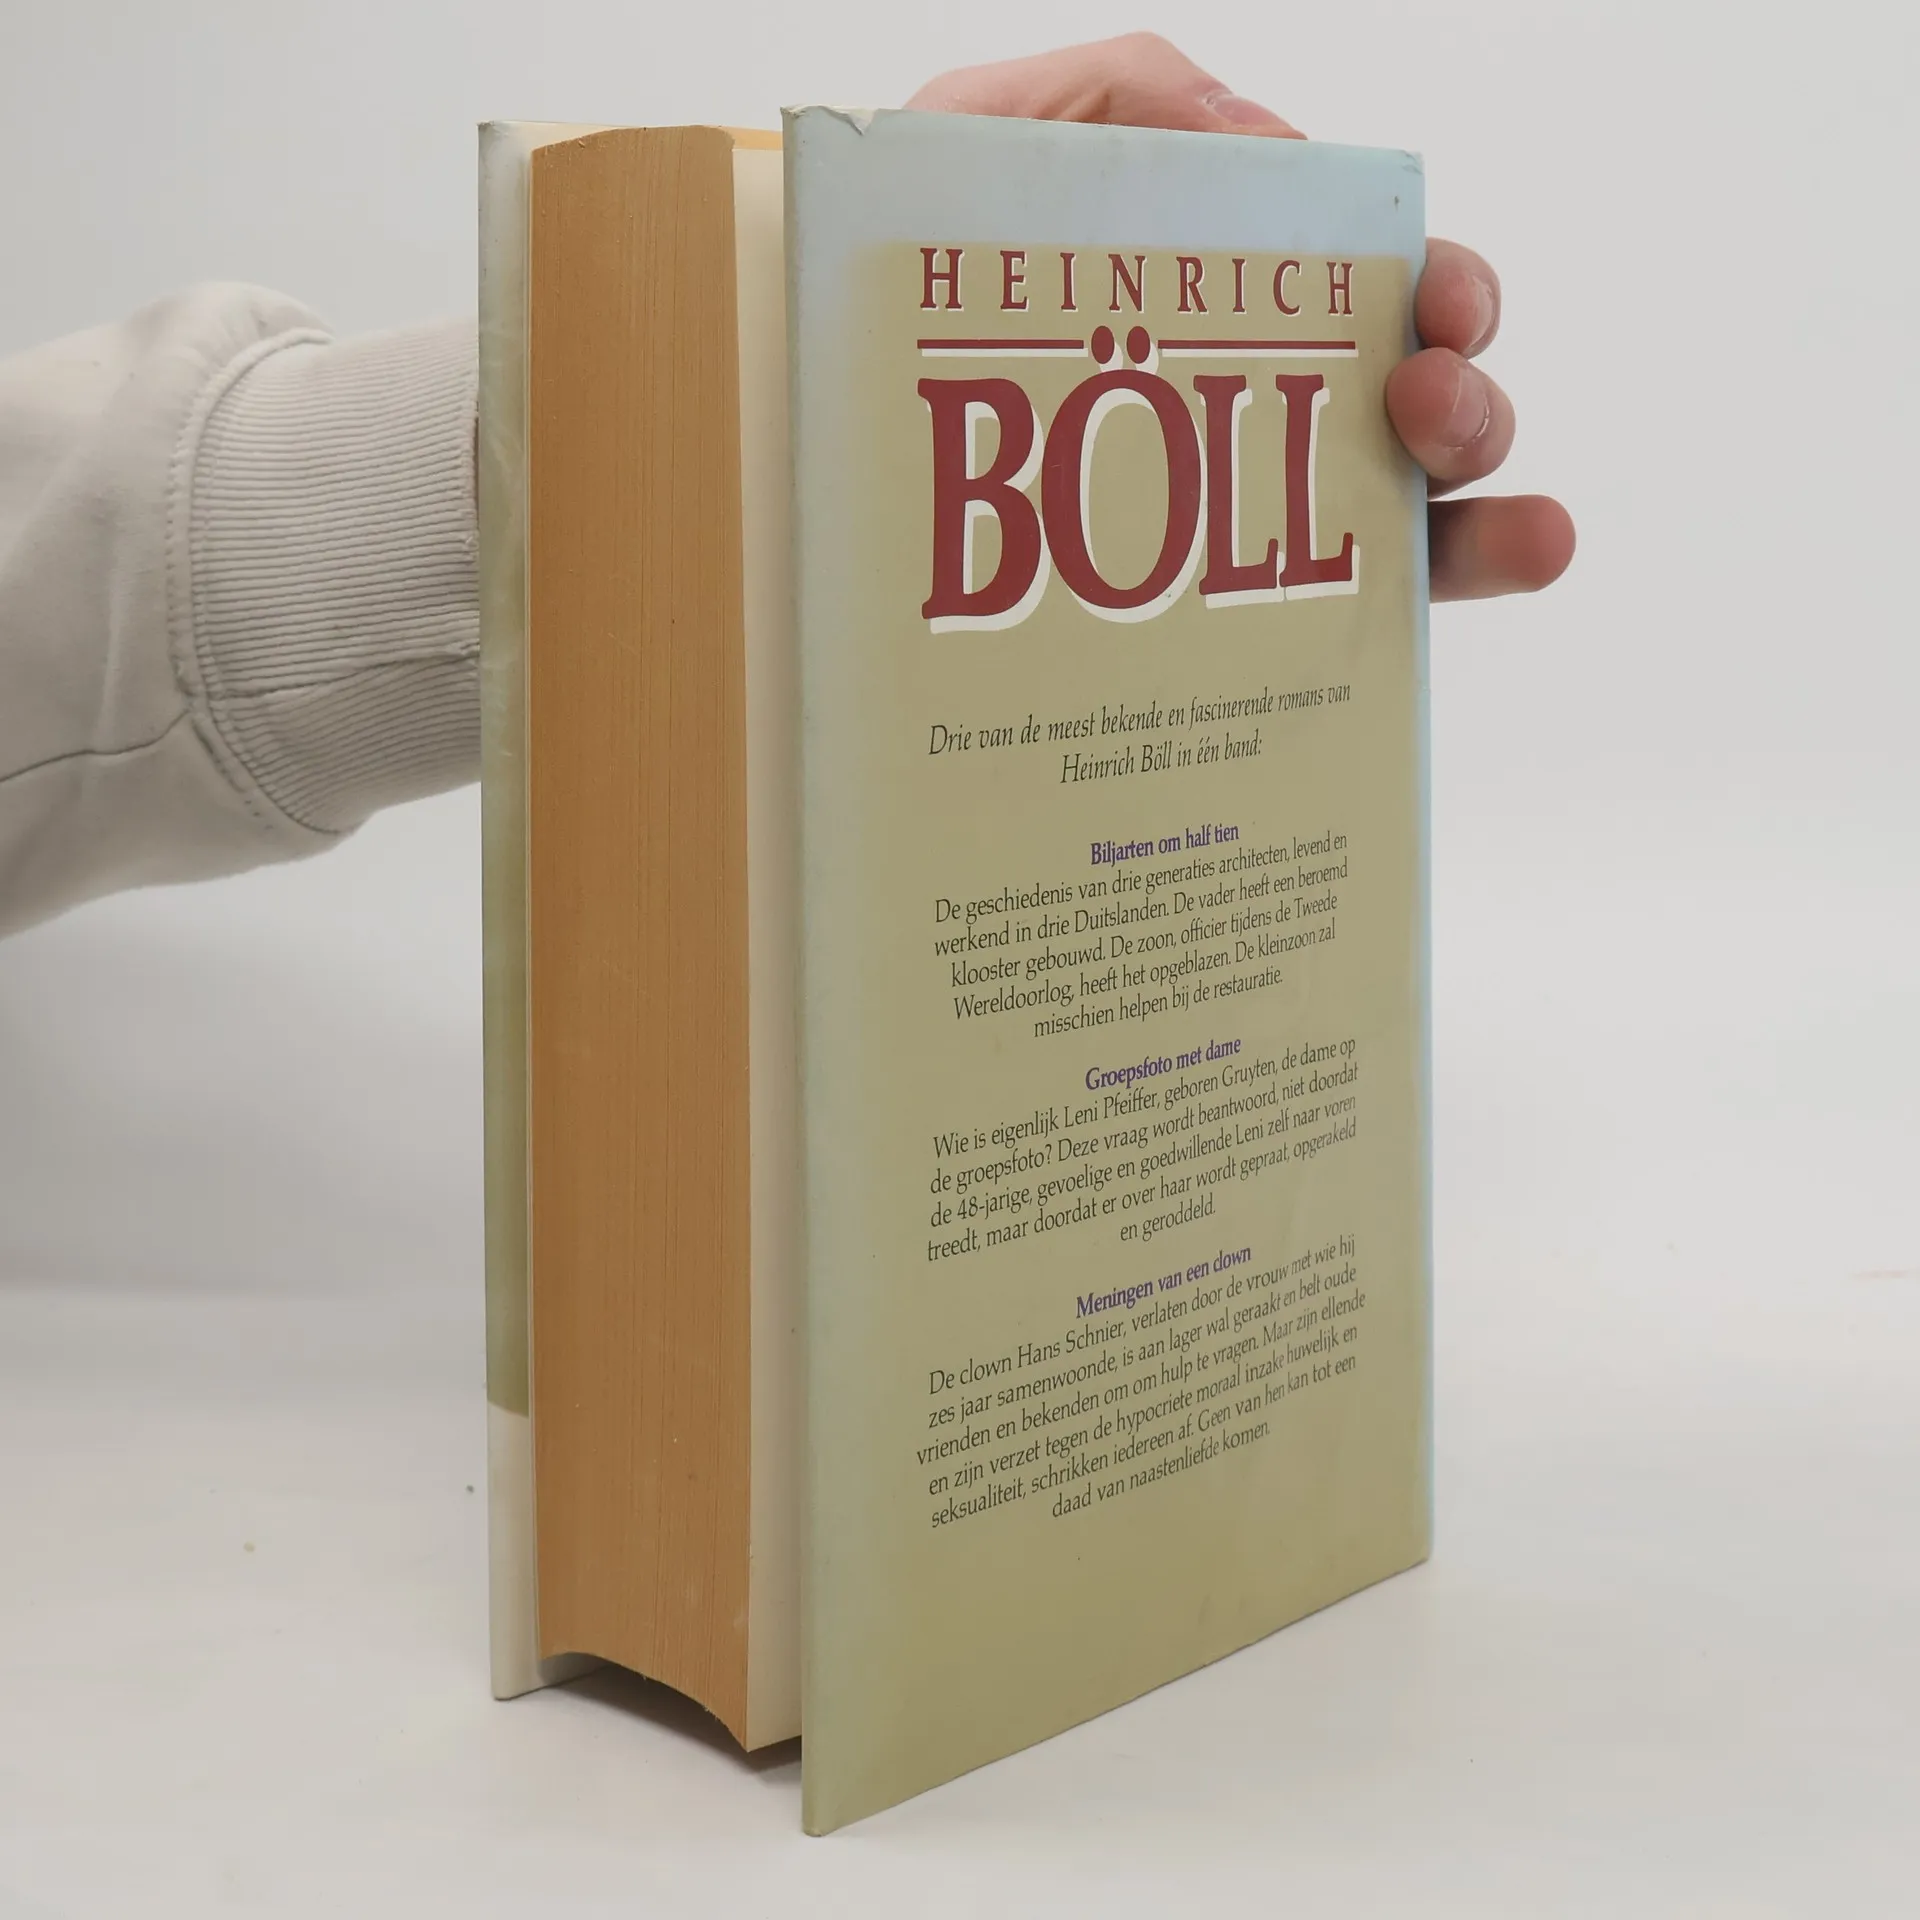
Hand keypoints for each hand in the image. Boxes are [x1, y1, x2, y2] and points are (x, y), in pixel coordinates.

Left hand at [906, 35, 1574, 601]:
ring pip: (1410, 489)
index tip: (1430, 298)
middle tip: (1421, 389)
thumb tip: (1261, 141)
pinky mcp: (1237, 608)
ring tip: (1448, 458)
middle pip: (1409, 385)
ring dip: (1473, 459)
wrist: (800, 428)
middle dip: (1454, 379)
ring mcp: (1246, 512)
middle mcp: (1252, 405)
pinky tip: (1535, 540)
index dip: (1427, 280)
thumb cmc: (892, 292)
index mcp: (1216, 303)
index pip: (1358, 285)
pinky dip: (1473, 560)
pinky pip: (1370, 597)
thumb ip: (1113, 101)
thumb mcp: (977, 146)